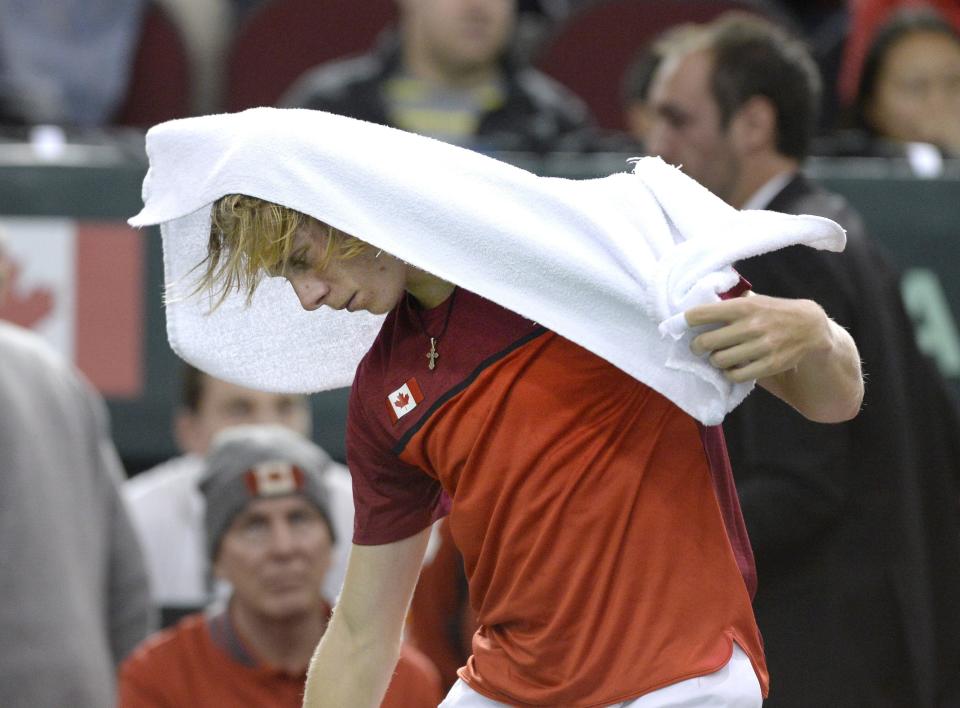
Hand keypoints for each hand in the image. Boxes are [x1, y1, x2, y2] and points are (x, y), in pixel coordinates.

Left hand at [684, 293, 830, 383]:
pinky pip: (736, 375)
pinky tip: (731, 368)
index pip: (701, 313)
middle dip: (697, 347)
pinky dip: (729, 373)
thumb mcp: (755, 300)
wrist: (810, 326)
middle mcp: (751, 325)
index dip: (686, 321)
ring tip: (718, 357)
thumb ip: (731, 304)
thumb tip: (698, 307)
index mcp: (743, 306)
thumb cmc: (774, 311)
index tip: (683, 326)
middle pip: (705, 342)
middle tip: (698, 347)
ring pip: (719, 360)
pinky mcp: (769, 364)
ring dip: (714, 360)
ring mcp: (761, 346)